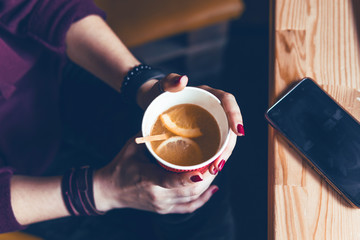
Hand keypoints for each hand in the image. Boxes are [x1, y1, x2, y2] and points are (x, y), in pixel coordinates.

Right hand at [93, 135, 218, 213]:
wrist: (108, 191)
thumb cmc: (120, 166)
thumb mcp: (132, 148)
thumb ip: (151, 137)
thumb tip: (170, 122)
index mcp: (148, 180)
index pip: (171, 181)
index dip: (189, 177)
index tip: (206, 169)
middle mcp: (158, 196)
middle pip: (190, 190)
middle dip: (210, 174)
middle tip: (222, 157)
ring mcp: (162, 205)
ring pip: (193, 198)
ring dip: (209, 183)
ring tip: (219, 166)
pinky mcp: (165, 210)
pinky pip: (188, 207)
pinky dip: (203, 199)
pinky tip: (214, 188)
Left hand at [137, 75, 243, 174]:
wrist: (151, 103)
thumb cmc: (158, 93)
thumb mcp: (163, 87)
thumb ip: (170, 81)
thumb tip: (183, 79)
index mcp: (207, 94)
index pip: (227, 100)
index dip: (235, 114)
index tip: (238, 131)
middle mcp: (212, 108)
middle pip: (228, 124)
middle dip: (229, 144)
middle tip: (220, 162)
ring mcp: (208, 121)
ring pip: (223, 137)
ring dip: (222, 154)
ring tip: (214, 168)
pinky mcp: (203, 133)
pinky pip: (213, 144)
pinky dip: (213, 156)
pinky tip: (209, 167)